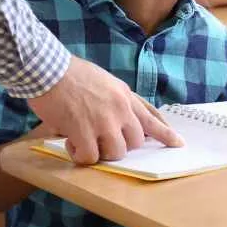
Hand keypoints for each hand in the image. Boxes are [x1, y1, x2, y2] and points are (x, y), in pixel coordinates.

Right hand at [27, 57, 183, 164]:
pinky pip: (90, 157)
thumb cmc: (71, 74)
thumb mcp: (105, 81)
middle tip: (101, 140)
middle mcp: (120, 109)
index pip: (151, 117)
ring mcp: (104, 121)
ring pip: (116, 153)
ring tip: (83, 140)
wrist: (49, 69)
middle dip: (120, 145)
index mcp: (124, 95)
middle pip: (135, 142)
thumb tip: (123, 119)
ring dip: (100, 152)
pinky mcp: (84, 131)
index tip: (178, 143)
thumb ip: (117, 99)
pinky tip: (70, 143)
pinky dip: (80, 155)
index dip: (165, 133)